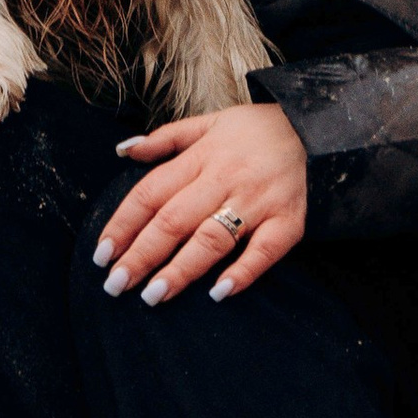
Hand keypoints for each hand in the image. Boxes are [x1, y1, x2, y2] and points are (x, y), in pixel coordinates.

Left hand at [93, 104, 306, 306]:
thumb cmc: (254, 131)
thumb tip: (124, 151)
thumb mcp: (208, 122)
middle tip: (116, 285)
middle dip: (142, 255)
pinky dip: (244, 272)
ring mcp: (258, 201)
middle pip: (175, 220)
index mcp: (202, 156)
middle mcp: (226, 178)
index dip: (123, 224)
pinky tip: (219, 293)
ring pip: (214, 237)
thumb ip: (165, 138)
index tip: (101, 254)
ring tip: (154, 295)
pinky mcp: (289, 220)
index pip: (151, 192)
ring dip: (182, 269)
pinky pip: (266, 250)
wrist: (315, 127)